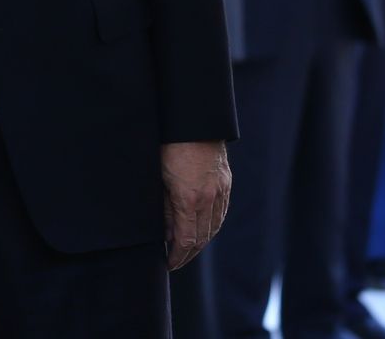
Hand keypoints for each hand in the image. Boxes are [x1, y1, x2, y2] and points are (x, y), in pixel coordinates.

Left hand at [160, 140, 229, 269]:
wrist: (194, 121)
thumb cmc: (168, 146)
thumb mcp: (158, 178)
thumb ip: (165, 207)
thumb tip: (167, 231)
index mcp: (189, 199)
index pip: (186, 239)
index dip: (178, 255)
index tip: (169, 263)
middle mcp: (209, 198)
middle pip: (202, 237)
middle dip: (189, 253)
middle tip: (176, 261)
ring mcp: (221, 190)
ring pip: (214, 226)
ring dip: (202, 241)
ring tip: (188, 249)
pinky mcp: (226, 183)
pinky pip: (221, 212)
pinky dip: (212, 225)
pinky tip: (203, 228)